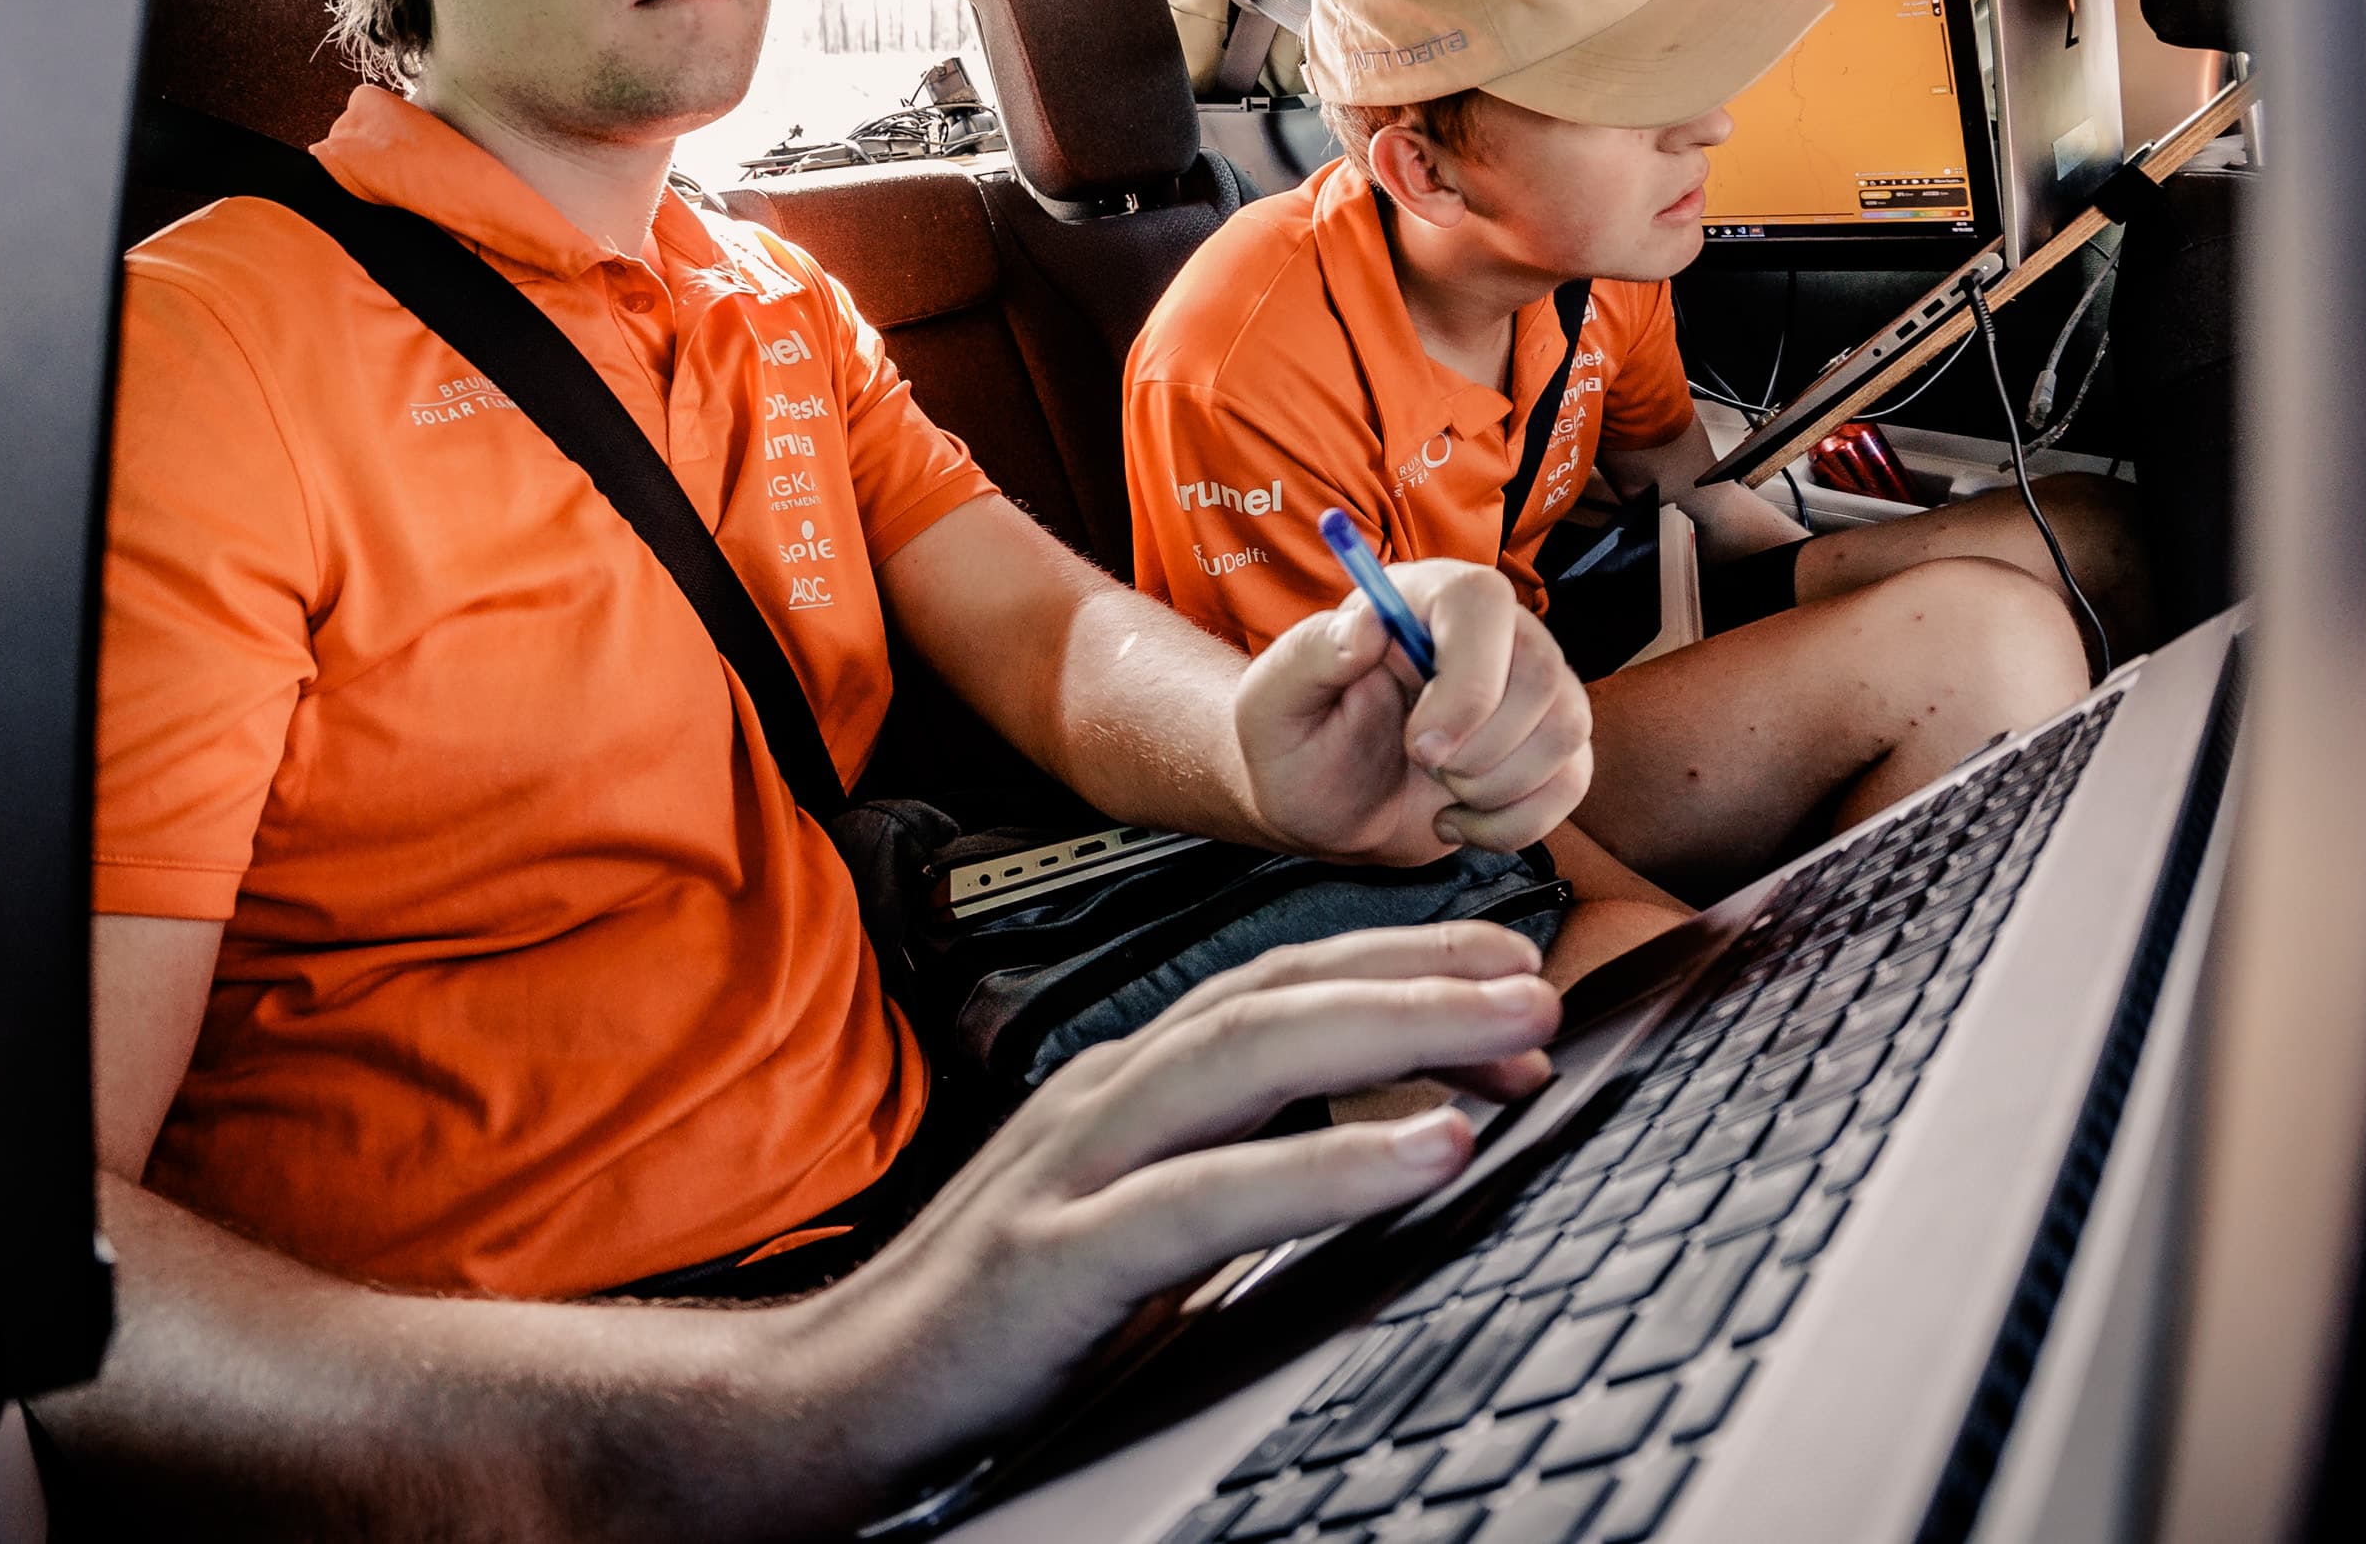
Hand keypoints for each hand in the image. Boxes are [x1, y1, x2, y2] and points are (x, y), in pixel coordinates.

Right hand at [787, 924, 1560, 1498]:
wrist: (829, 1404)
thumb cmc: (993, 1323)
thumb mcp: (1129, 1232)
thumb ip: (1229, 1184)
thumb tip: (1376, 1157)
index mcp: (1121, 1087)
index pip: (1270, 986)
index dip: (1390, 962)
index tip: (1505, 965)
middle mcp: (1102, 1098)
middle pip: (1274, 996)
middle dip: (1416, 974)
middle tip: (1537, 976)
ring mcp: (1075, 1167)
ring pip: (1252, 1059)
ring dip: (1398, 1031)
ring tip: (1513, 1032)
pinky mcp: (1059, 1257)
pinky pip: (1213, 1197)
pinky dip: (1331, 1163)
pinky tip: (1429, 1149)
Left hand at [1229, 559, 1593, 864]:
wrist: (1320, 805)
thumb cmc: (1293, 741)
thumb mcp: (1274, 700)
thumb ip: (1311, 655)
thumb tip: (1365, 626)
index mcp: (1420, 599)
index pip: (1481, 601)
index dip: (1468, 679)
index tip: (1423, 745)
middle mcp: (1489, 633)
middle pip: (1542, 671)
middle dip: (1480, 748)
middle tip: (1421, 765)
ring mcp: (1527, 689)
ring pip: (1568, 727)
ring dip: (1498, 786)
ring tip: (1439, 788)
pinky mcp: (1546, 747)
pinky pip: (1573, 780)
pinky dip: (1515, 822)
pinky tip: (1459, 820)